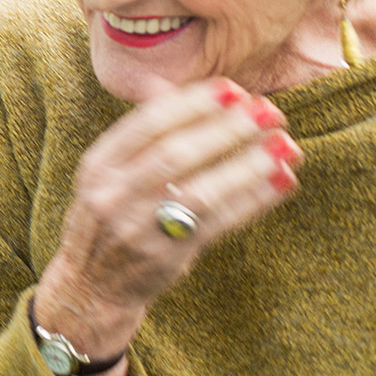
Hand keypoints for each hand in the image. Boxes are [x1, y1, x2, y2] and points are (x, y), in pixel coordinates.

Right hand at [35, 77, 300, 356]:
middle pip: (175, 154)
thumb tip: (179, 90)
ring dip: (247, 165)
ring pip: (201, 191)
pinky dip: (254, 200)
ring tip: (285, 145)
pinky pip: (219, 223)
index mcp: (98, 165)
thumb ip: (140, 139)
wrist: (89, 287)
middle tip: (268, 111)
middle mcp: (113, 195)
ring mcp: (139, 229)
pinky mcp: (168, 257)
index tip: (232, 89)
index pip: (147, 124)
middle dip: (226, 128)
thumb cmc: (109, 218)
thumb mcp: (106, 174)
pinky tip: (281, 181)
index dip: (193, 103)